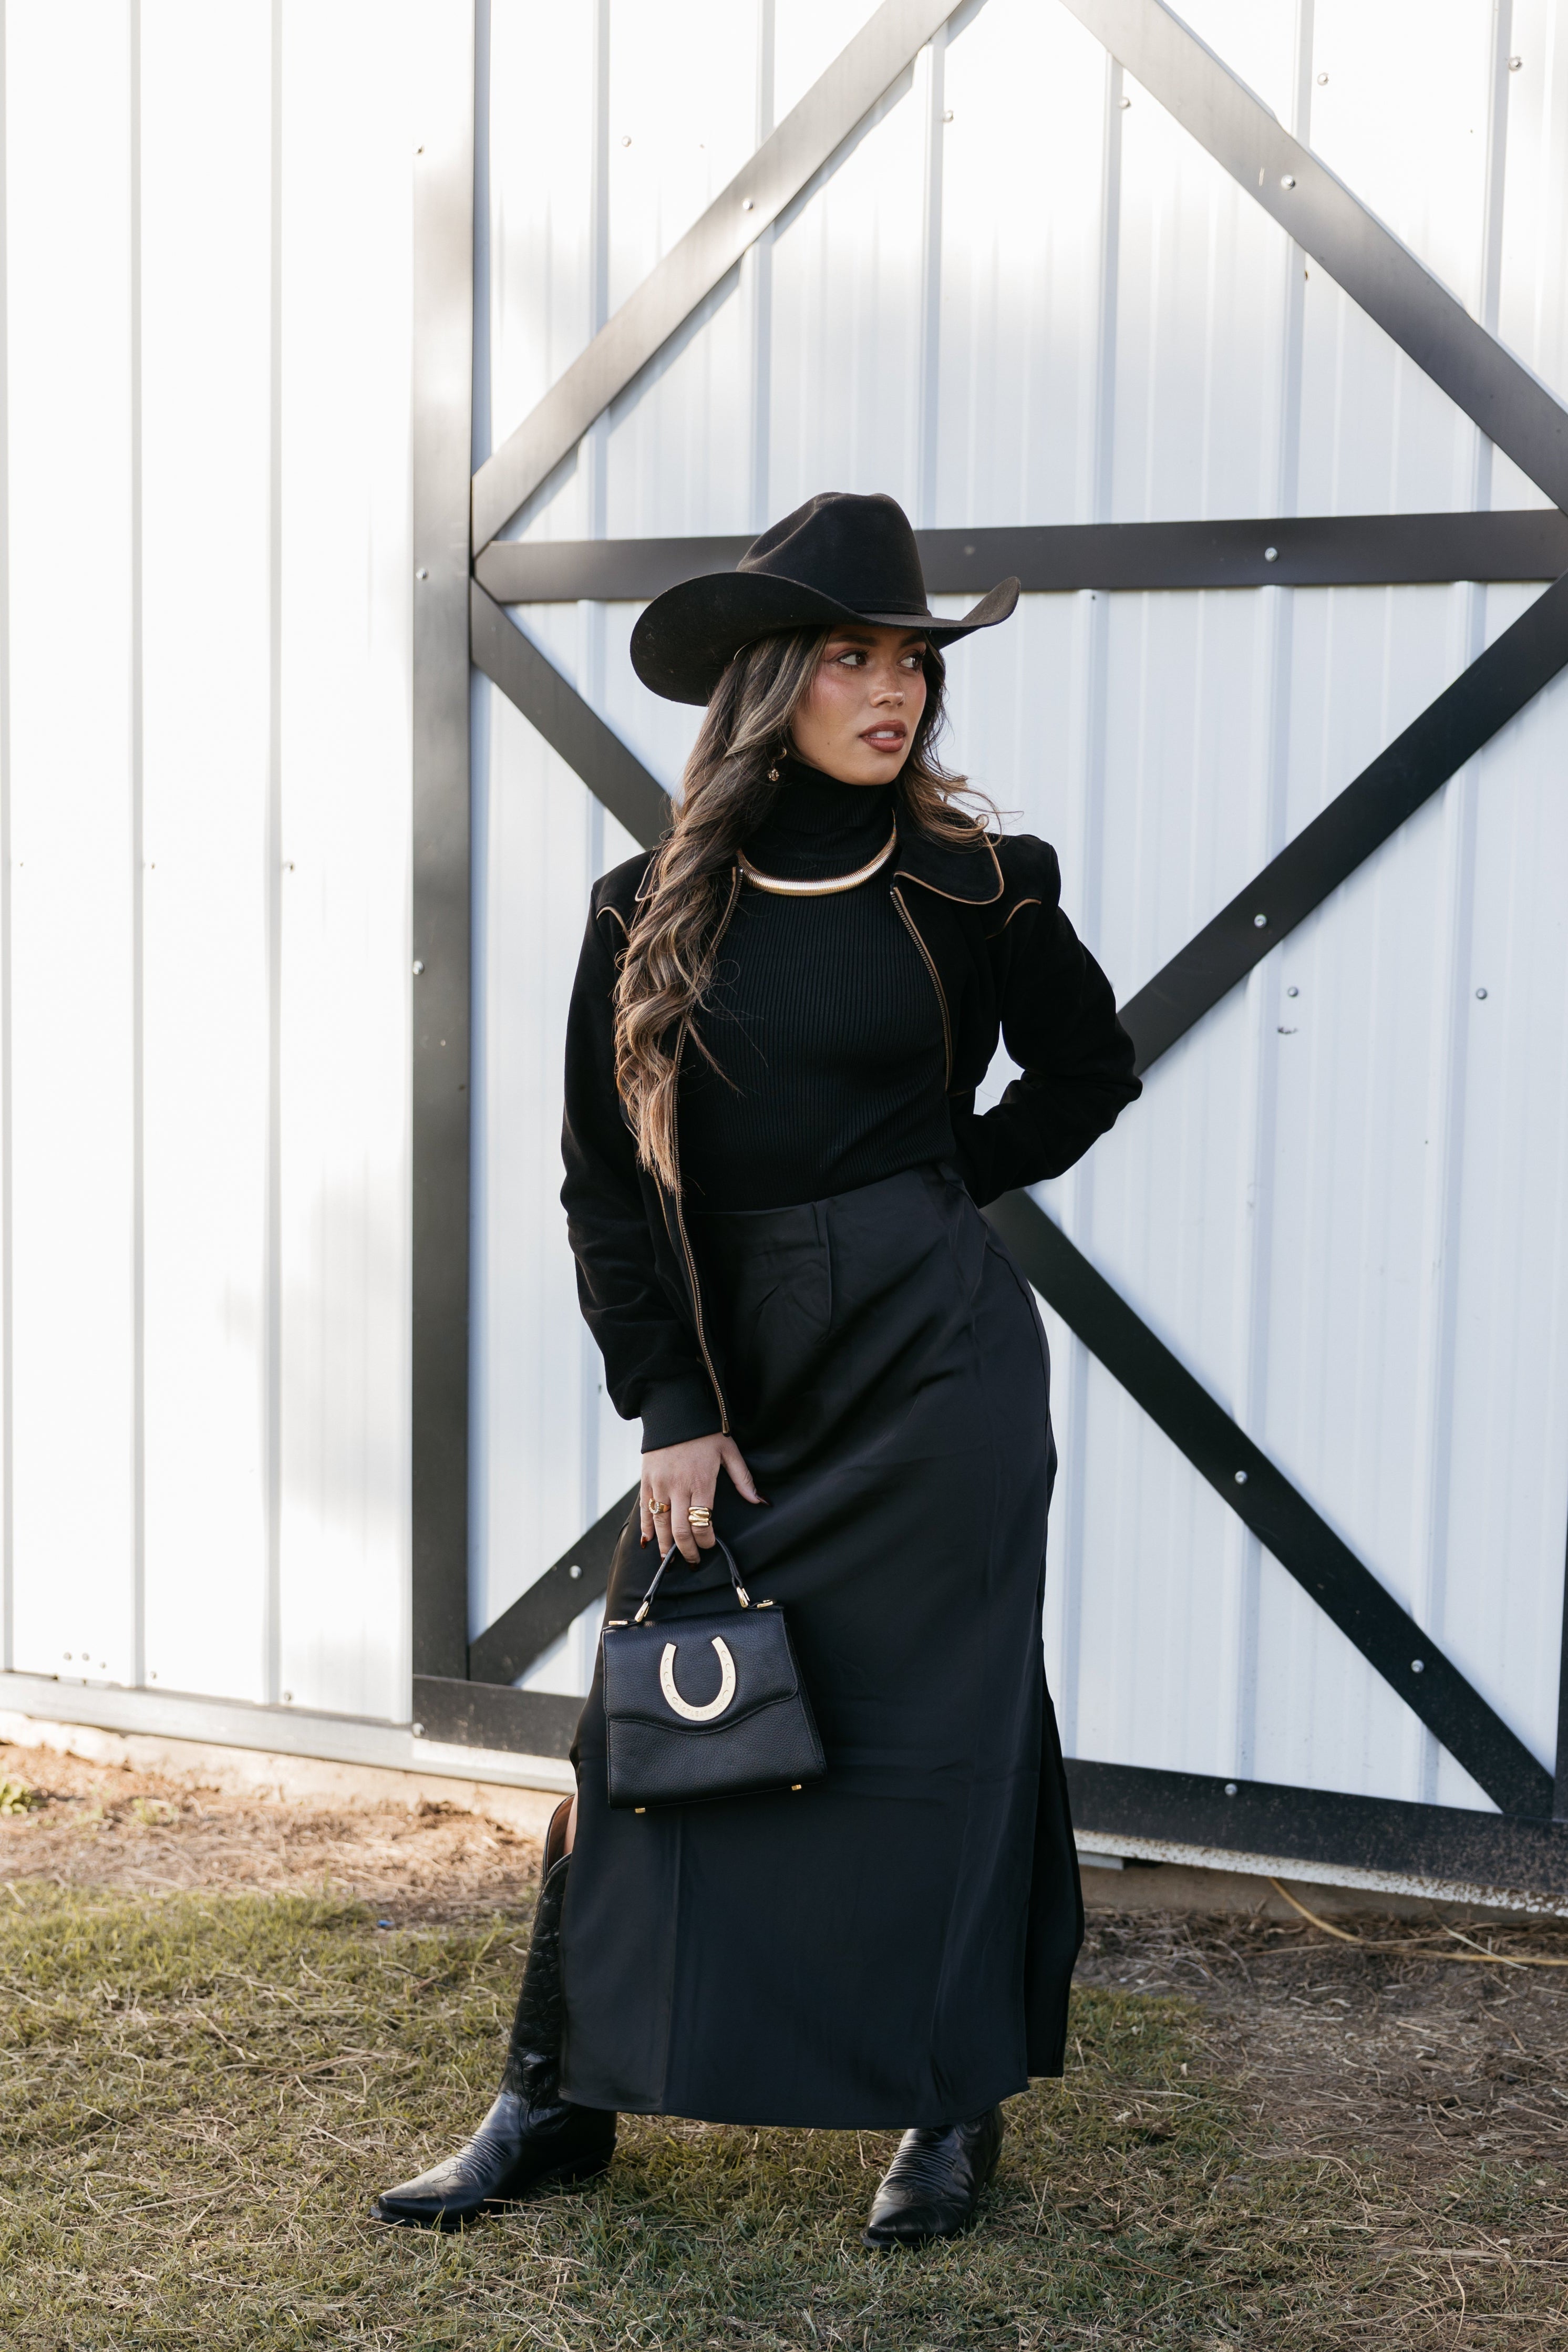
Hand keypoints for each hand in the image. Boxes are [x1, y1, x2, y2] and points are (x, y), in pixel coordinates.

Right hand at [640, 1433, 764, 1562]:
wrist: (673, 1410)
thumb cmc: (704, 1431)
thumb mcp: (729, 1451)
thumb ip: (743, 1479)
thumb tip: (760, 1501)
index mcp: (701, 1482)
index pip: (703, 1522)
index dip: (706, 1540)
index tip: (710, 1544)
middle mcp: (678, 1487)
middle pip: (680, 1530)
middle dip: (687, 1550)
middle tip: (692, 1561)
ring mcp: (659, 1485)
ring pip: (660, 1524)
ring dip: (665, 1545)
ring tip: (670, 1558)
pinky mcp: (646, 1481)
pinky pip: (644, 1510)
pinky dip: (646, 1527)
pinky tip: (649, 1541)